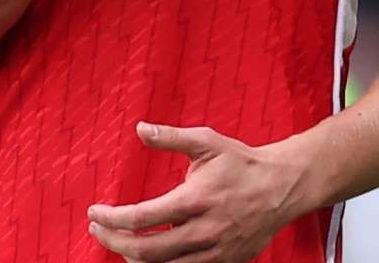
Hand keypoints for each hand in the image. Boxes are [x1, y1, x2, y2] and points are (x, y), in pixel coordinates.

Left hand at [86, 123, 312, 262]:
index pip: (141, 218)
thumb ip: (171, 137)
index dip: (111, 218)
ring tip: (120, 244)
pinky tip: (149, 255)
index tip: (95, 213)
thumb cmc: (242, 163)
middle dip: (114, 243)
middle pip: (146, 251)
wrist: (283, 187)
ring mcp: (215, 252)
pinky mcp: (225, 262)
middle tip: (98, 231)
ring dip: (134, 260)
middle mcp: (203, 231)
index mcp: (195, 200)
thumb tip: (140, 129)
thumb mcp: (207, 141)